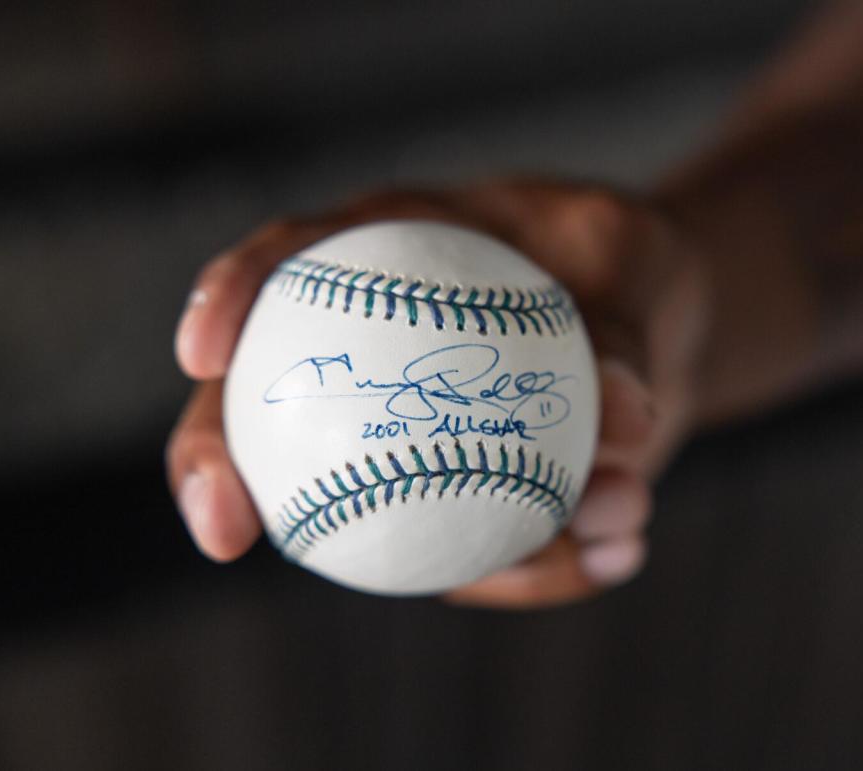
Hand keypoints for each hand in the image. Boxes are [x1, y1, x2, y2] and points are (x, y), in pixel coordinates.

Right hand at [166, 179, 706, 607]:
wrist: (661, 320)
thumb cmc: (628, 259)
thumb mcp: (633, 256)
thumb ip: (618, 326)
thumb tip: (618, 416)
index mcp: (386, 254)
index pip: (285, 265)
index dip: (226, 302)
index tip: (200, 351)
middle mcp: (375, 353)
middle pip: (263, 410)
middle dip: (216, 472)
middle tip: (221, 530)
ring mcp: (408, 435)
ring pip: (375, 514)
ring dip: (489, 554)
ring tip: (606, 523)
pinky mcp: (455, 497)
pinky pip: (475, 555)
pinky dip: (549, 566)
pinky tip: (619, 553)